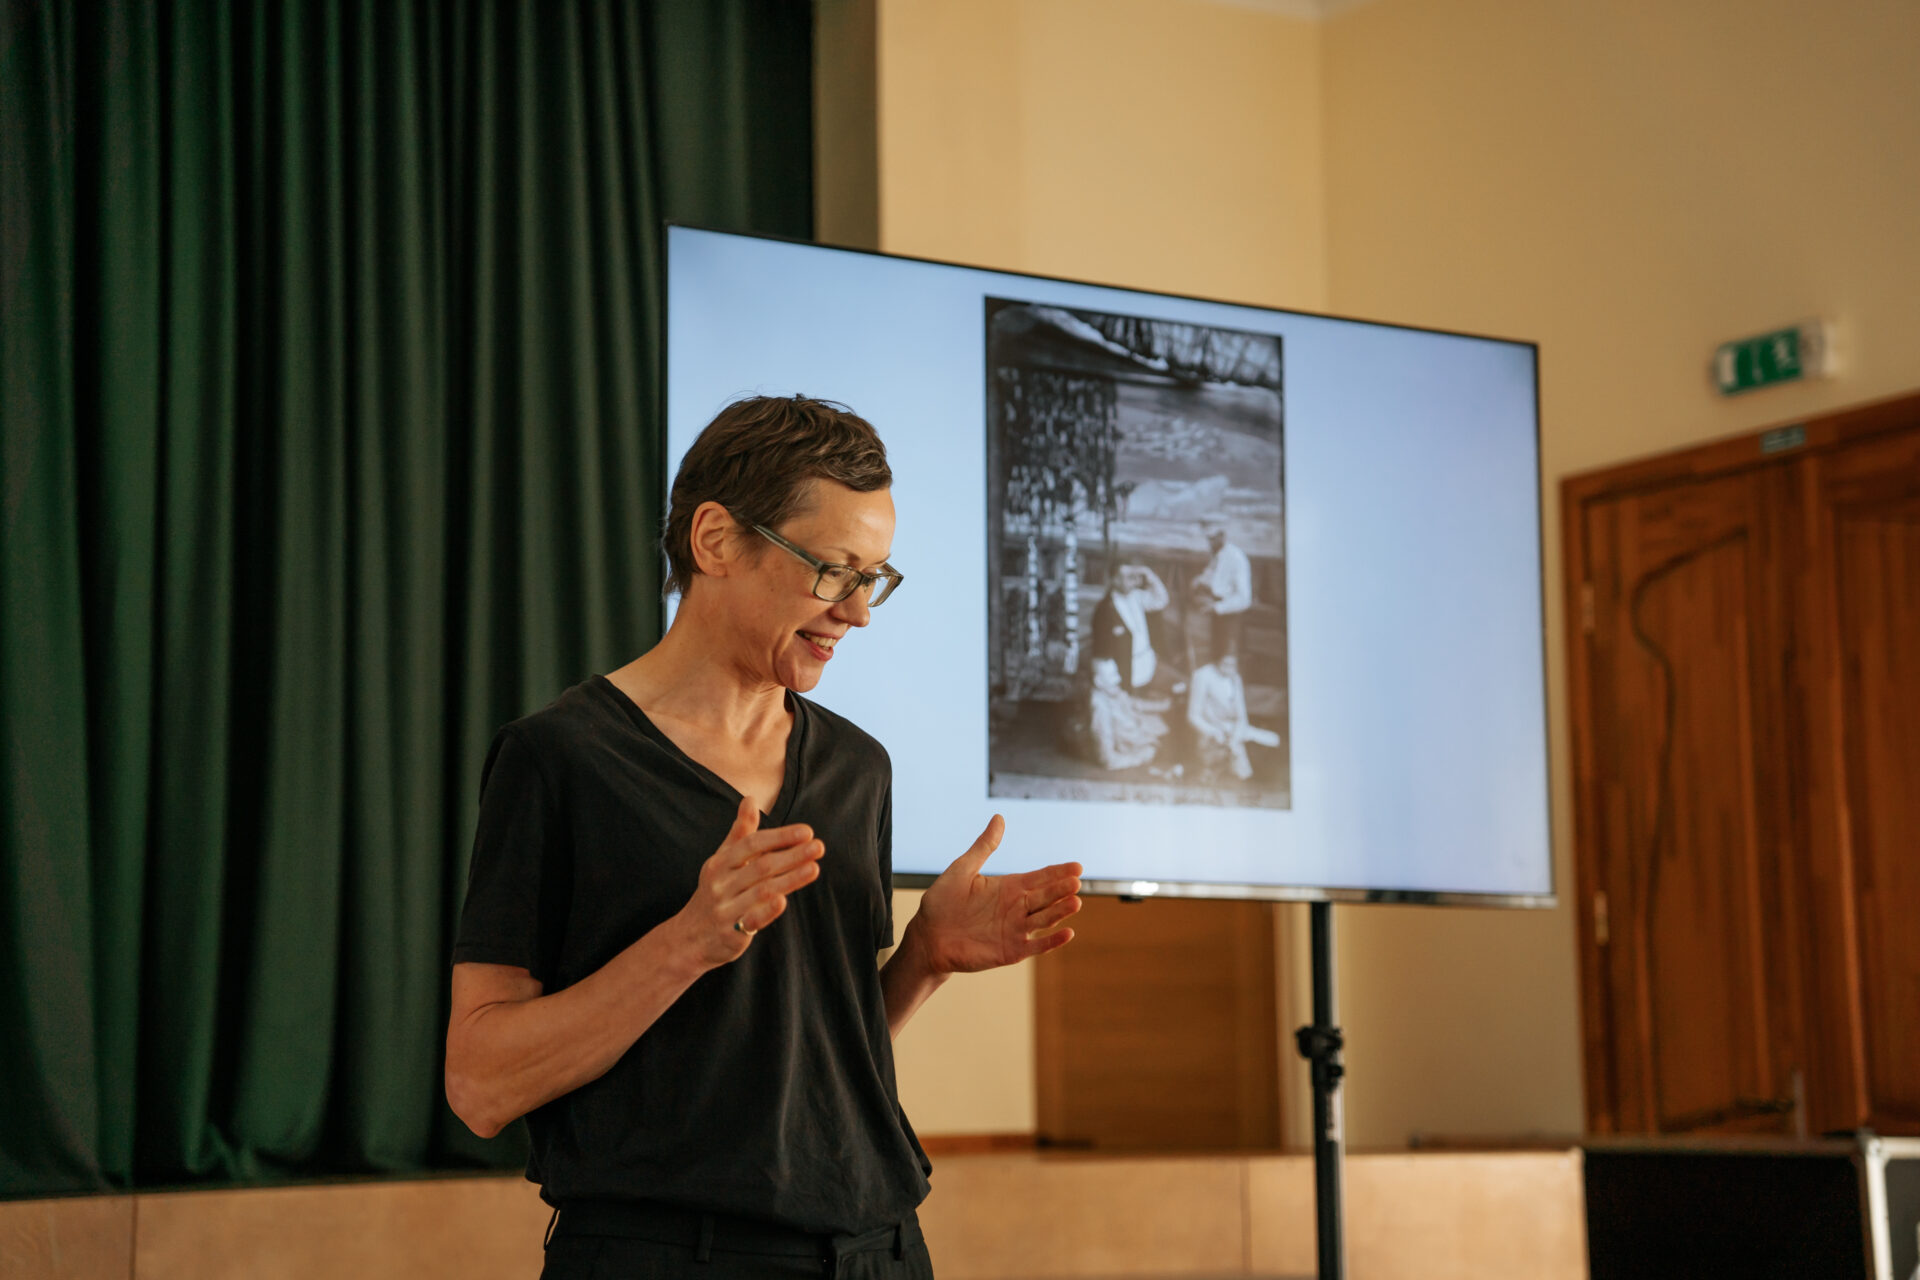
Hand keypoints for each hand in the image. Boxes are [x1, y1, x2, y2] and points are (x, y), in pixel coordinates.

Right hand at [674, 797, 822, 970]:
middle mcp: (721, 884)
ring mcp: (725, 909)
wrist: (689, 938)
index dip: (780, 837)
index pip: (752, 844)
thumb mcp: (722, 861)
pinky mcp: (731, 934)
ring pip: (761, 891)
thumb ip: (740, 833)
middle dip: (792, 855)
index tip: (807, 831)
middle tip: (819, 846)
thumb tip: (750, 799)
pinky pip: (751, 921)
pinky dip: (767, 912)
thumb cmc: (715, 892)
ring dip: (790, 879)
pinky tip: (783, 901)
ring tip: (814, 868)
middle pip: (761, 866)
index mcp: (720, 863)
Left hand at [913, 815, 1081, 973]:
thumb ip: (983, 846)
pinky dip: (1051, 941)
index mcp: (1008, 887)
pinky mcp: (1010, 951)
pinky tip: (1067, 933)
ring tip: (1075, 902)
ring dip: (1060, 912)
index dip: (1057, 872)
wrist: (928, 937)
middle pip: (1045, 897)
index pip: (1039, 878)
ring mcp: (1015, 930)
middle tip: (1076, 882)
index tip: (1077, 866)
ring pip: (1044, 919)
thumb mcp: (963, 869)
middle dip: (1061, 890)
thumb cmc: (942, 902)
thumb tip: (999, 817)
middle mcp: (1016, 908)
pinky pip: (1035, 946)